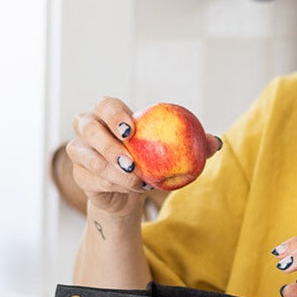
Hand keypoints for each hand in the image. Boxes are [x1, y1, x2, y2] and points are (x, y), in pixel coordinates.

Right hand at [68, 96, 220, 217]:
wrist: (132, 191)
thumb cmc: (152, 162)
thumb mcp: (172, 152)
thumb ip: (192, 145)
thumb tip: (216, 142)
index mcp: (110, 114)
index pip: (106, 105)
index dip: (114, 115)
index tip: (131, 130)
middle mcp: (89, 128)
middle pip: (87, 126)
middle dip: (106, 142)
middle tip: (130, 160)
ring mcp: (80, 151)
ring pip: (88, 157)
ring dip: (113, 170)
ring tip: (136, 180)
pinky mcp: (80, 175)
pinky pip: (91, 179)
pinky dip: (113, 184)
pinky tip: (132, 188)